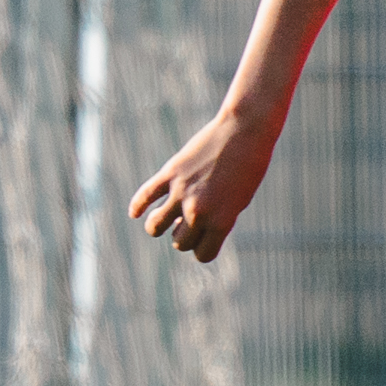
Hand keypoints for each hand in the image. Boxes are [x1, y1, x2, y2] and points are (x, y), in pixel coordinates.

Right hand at [128, 110, 279, 263]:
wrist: (245, 131)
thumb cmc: (250, 166)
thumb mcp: (240, 200)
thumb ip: (217, 218)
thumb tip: (189, 228)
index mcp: (221, 221)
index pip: (203, 254)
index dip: (204, 249)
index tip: (206, 239)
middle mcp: (199, 211)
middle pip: (180, 242)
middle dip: (184, 236)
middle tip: (189, 223)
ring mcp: (181, 192)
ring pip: (156, 226)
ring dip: (158, 226)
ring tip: (166, 219)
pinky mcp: (170, 174)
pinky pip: (145, 196)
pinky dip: (137, 207)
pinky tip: (135, 213)